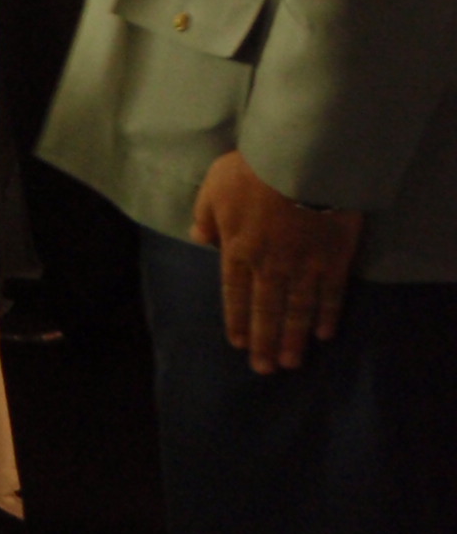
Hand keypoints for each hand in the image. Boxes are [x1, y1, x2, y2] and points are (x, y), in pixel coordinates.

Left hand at [191, 149, 362, 374]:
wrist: (301, 163)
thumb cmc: (252, 171)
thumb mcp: (213, 187)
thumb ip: (205, 215)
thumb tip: (199, 238)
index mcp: (237, 250)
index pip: (234, 294)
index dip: (236, 320)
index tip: (238, 344)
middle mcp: (269, 266)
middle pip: (265, 311)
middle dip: (264, 342)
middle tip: (264, 369)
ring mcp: (303, 266)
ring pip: (297, 311)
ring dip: (293, 339)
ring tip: (292, 363)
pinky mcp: (334, 260)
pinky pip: (331, 295)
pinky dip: (327, 316)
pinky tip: (324, 334)